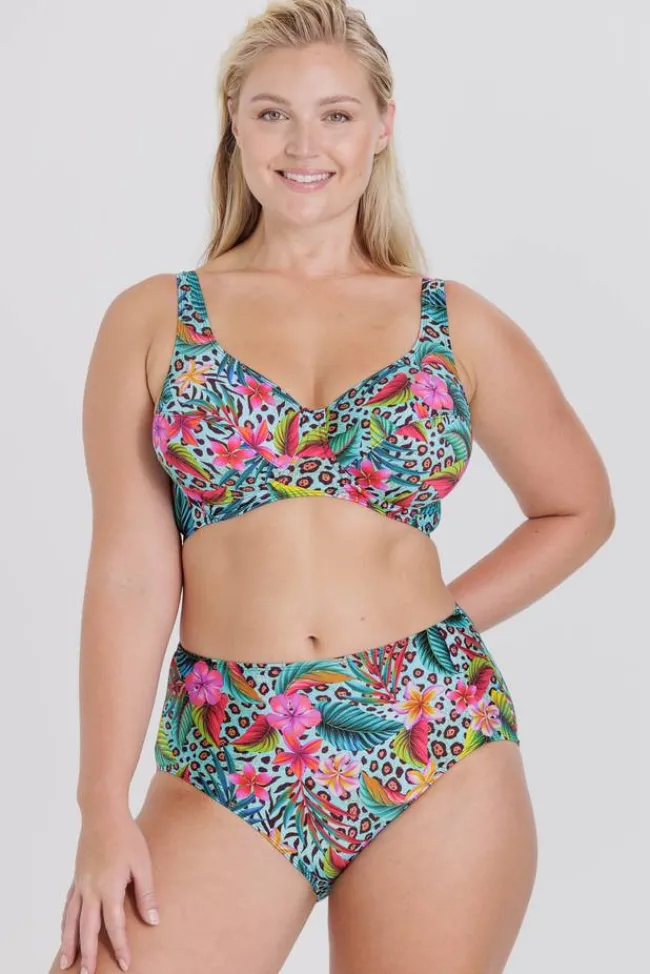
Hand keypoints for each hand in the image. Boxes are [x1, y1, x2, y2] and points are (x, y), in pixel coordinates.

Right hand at [58, 811, 159, 972]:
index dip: (120, 946)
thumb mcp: (142, 864)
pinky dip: (66, 922)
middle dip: (88, 954)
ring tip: (67, 963)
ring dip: (69, 943)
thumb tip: (153, 921)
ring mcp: (81, 884)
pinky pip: (68, 906)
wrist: (102, 814)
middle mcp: (91, 890)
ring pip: (71, 920)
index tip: (126, 964)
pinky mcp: (77, 876)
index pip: (114, 925)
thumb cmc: (127, 836)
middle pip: (87, 929)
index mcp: (109, 888)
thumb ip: (146, 894)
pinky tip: (66, 930)